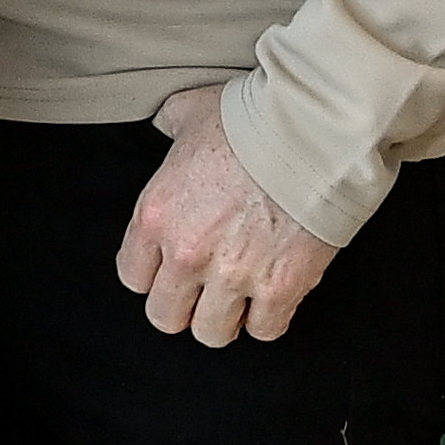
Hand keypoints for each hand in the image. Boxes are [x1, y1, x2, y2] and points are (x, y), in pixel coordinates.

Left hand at [118, 83, 342, 344]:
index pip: (132, 277)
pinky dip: (268, 318)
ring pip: (211, 332)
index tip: (170, 266)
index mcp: (156, 215)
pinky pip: (264, 330)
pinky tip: (271, 296)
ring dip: (224, 317)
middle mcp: (187, 253)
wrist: (311, 132)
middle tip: (203, 288)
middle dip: (183, 305)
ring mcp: (233, 275)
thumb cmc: (251, 118)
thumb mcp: (189, 112)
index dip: (153, 274)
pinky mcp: (281, 288)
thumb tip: (165, 127)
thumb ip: (168, 127)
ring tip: (237, 296)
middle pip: (166, 317)